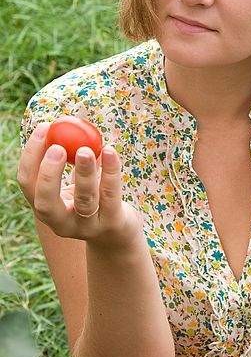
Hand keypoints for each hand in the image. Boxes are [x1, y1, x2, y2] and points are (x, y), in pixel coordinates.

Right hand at [17, 122, 142, 249]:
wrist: (117, 232)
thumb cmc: (94, 199)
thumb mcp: (77, 181)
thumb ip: (70, 159)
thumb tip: (66, 123)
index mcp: (46, 208)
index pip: (27, 184)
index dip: (31, 156)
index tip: (44, 128)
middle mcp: (61, 222)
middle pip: (46, 201)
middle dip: (48, 174)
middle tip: (57, 148)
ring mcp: (87, 226)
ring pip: (84, 200)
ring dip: (84, 172)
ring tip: (87, 149)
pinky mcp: (111, 223)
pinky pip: (110, 195)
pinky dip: (110, 172)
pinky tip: (110, 152)